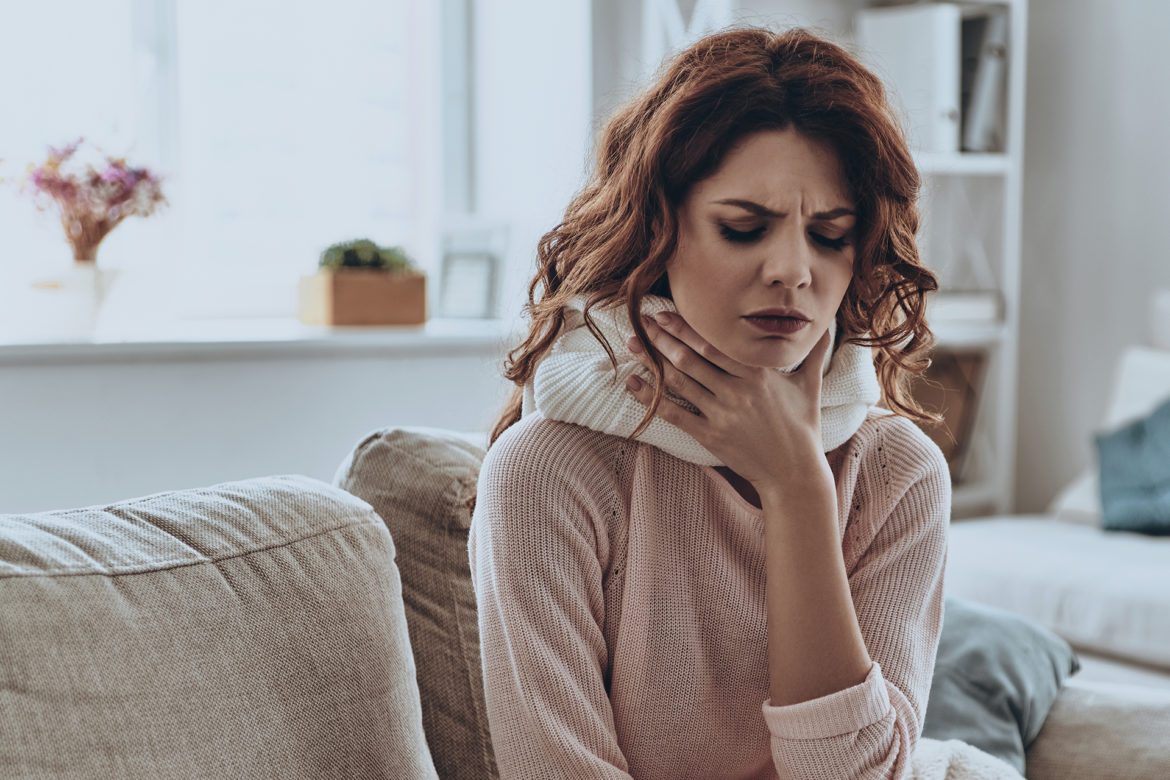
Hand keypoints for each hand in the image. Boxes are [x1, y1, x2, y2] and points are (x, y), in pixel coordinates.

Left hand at [624, 311, 833, 492]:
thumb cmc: (802, 427)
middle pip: (690, 358)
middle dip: (662, 338)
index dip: (686, 327)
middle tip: (639, 321)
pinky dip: (651, 398)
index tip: (664, 313)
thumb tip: (828, 326)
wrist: (794, 472)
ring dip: (651, 362)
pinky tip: (632, 384)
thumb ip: (813, 354)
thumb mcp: (809, 386)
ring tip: (632, 345)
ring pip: (679, 382)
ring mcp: (722, 414)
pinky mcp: (711, 436)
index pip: (713, 343)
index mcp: (756, 373)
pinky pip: (674, 414)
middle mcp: (736, 390)